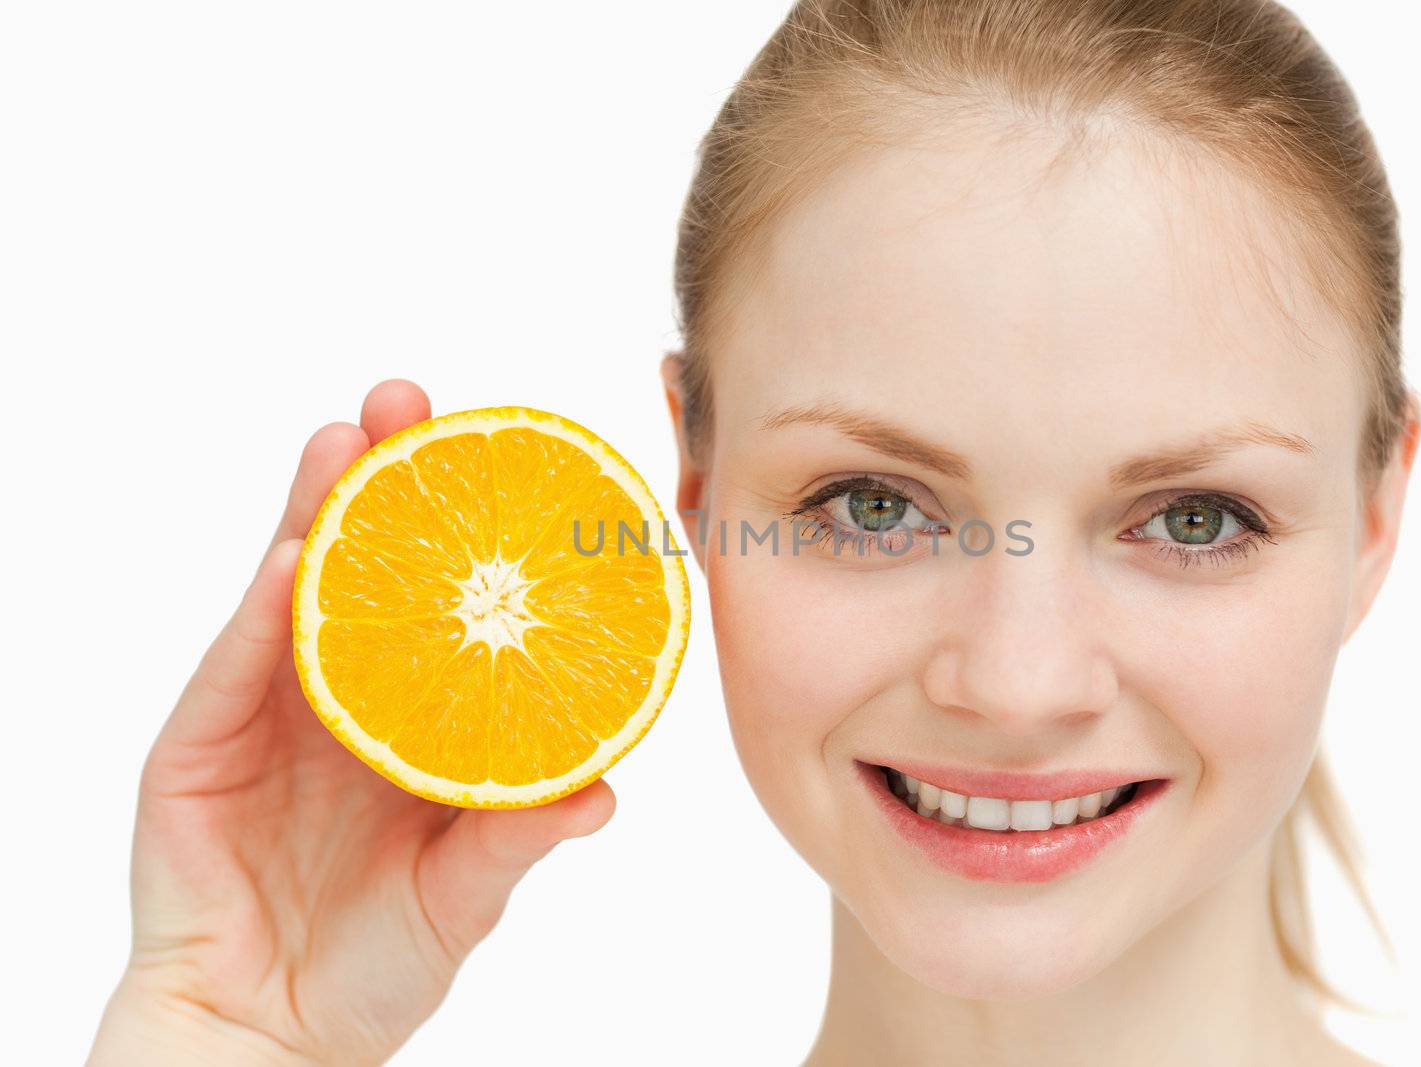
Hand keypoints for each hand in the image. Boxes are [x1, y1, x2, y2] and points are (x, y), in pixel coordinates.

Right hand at [88, 380, 617, 1065]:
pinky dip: (259, 615)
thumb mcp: (465, 894)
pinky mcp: (195, 749)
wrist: (272, 1037)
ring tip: (349, 435)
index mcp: (405, 715)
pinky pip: (232, 669)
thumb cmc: (376, 965)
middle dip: (382, 478)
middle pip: (358, 564)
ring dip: (315, 508)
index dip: (458, 526)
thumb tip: (605, 791)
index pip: (431, 598)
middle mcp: (337, 695)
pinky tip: (289, 560)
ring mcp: (260, 713)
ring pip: (290, 591)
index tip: (504, 453)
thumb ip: (518, 835)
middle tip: (409, 400)